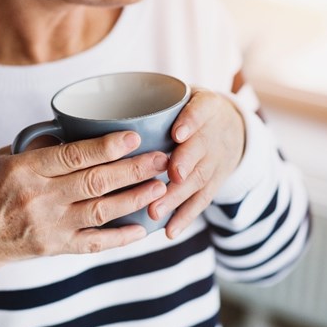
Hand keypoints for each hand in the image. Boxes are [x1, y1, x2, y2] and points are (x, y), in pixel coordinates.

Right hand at [0, 131, 169, 273]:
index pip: (72, 156)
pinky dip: (120, 238)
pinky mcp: (54, 247)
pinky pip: (94, 243)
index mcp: (24, 170)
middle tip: (161, 158)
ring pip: (101, 211)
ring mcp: (48, 226)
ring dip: (134, 198)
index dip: (106, 146)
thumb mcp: (1, 160)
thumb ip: (37, 148)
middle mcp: (38, 198)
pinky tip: (141, 229)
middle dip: (133, 169)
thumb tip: (73, 131)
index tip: (133, 136)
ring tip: (159, 186)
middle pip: (95, 181)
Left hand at [150, 89, 245, 238]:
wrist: (231, 127)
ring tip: (156, 211)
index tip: (177, 133)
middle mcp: (213, 134)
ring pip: (198, 179)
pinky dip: (185, 217)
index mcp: (204, 106)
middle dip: (184, 164)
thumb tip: (95, 111)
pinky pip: (201, 202)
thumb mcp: (180, 95)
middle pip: (200, 150)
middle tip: (169, 176)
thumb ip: (151, 101)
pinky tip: (169, 231)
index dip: (191, 122)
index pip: (201, 110)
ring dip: (177, 197)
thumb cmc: (187, 110)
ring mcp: (216, 161)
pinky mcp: (214, 183)